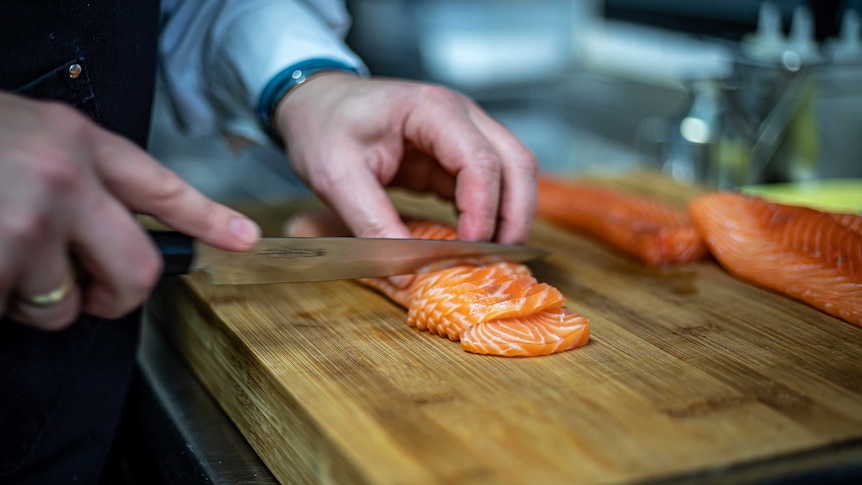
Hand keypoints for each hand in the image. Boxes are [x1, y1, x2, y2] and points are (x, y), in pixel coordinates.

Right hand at [0, 92, 259, 329]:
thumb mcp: (28, 134)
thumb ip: (75, 171)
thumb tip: (101, 224)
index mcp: (78, 141)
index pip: (163, 187)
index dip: (209, 219)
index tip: (245, 239)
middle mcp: (68, 178)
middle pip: (139, 269)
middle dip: (115, 297)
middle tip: (88, 296)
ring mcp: (33, 221)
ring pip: (63, 304)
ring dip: (30, 298)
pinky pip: (12, 311)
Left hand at [274, 74, 536, 243]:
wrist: (316, 104)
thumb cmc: (324, 125)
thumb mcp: (336, 177)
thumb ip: (372, 224)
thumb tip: (405, 274)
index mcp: (433, 110)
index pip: (480, 161)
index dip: (483, 210)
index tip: (470, 249)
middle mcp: (461, 116)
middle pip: (516, 163)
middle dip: (515, 215)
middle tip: (501, 260)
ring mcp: (464, 134)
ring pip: (513, 174)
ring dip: (510, 216)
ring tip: (492, 258)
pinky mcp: (455, 158)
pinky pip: (489, 187)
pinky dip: (490, 216)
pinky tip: (474, 244)